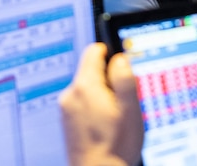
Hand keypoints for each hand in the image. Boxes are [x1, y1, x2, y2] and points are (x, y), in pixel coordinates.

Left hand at [60, 44, 143, 165]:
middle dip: (110, 81)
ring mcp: (66, 109)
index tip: (122, 69)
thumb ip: (124, 79)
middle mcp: (71, 95)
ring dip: (103, 96)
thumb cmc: (116, 146)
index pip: (94, 50)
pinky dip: (95, 108)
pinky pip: (83, 103)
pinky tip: (106, 127)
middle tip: (124, 102)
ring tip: (116, 119)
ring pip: (88, 88)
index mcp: (85, 86)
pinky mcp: (67, 121)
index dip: (111, 54)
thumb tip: (120, 58)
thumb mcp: (130, 110)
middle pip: (92, 70)